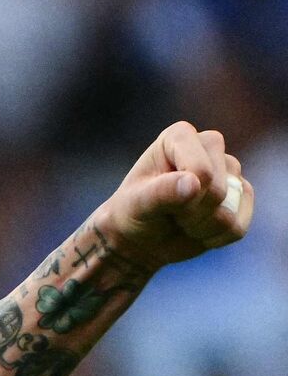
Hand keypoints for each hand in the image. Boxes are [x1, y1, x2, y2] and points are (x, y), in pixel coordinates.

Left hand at [94, 120, 254, 271]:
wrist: (140, 237)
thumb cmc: (134, 212)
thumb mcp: (137, 204)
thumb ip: (161, 192)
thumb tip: (195, 183)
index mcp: (179, 136)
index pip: (202, 170)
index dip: (183, 197)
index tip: (157, 199)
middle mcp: (210, 146)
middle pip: (218, 191)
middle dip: (190, 213)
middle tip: (168, 212)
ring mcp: (230, 170)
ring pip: (229, 211)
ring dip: (200, 228)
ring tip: (181, 220)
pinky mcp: (242, 194)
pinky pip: (238, 227)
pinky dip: (214, 239)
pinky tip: (196, 229)